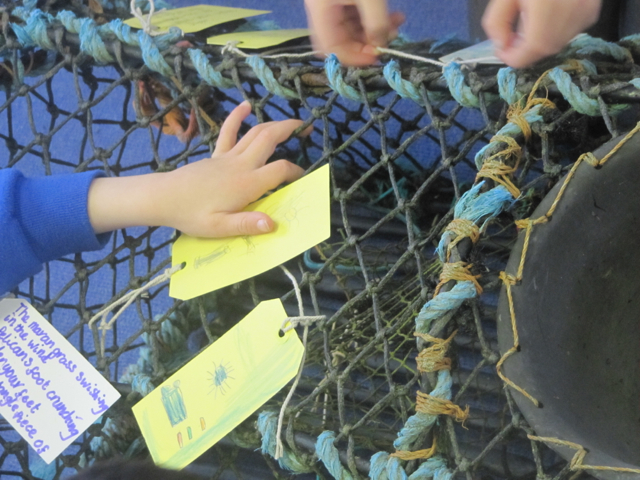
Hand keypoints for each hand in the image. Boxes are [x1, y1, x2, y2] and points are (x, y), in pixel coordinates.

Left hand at [88, 102, 307, 237]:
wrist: (164, 198)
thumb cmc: (192, 215)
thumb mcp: (220, 227)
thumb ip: (246, 224)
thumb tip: (272, 224)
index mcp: (247, 184)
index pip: (280, 170)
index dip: (296, 171)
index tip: (303, 176)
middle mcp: (241, 165)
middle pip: (269, 138)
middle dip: (290, 130)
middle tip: (307, 129)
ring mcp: (228, 157)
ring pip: (255, 132)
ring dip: (274, 123)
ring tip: (291, 121)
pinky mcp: (217, 155)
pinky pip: (229, 131)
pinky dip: (237, 116)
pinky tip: (245, 105)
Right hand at [304, 0, 404, 65]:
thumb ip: (376, 23)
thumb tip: (380, 47)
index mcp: (319, 11)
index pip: (331, 48)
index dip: (354, 58)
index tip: (377, 56)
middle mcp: (323, 10)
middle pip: (342, 39)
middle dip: (368, 43)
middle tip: (390, 39)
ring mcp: (332, 2)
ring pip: (352, 27)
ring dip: (375, 31)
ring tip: (397, 24)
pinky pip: (357, 14)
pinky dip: (374, 18)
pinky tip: (394, 16)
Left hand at [482, 0, 601, 67]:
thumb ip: (497, 23)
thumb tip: (502, 46)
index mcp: (548, 9)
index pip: (533, 49)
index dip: (514, 57)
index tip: (501, 50)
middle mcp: (572, 14)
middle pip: (546, 48)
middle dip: (526, 50)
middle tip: (512, 38)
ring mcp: (586, 12)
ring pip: (559, 41)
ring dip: (540, 41)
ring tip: (528, 22)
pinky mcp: (592, 9)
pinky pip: (571, 29)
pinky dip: (555, 30)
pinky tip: (546, 15)